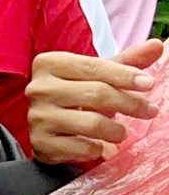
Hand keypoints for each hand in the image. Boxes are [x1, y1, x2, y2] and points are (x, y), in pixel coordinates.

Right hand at [25, 41, 161, 163]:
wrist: (48, 127)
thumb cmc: (77, 95)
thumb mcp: (97, 76)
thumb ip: (127, 61)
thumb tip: (157, 45)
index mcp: (49, 63)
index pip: (93, 66)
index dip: (125, 75)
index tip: (149, 84)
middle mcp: (39, 88)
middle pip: (96, 94)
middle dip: (130, 104)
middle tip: (150, 111)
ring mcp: (37, 116)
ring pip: (92, 123)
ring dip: (116, 131)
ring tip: (121, 132)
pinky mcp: (41, 143)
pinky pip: (83, 148)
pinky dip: (99, 149)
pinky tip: (99, 145)